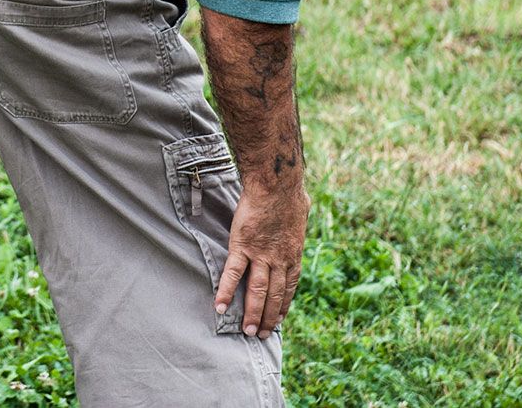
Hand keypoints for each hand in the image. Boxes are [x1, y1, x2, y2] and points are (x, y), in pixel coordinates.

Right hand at [215, 180, 308, 338]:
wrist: (276, 186)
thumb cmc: (288, 196)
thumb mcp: (301, 217)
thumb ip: (295, 226)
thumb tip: (301, 212)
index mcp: (293, 257)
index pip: (289, 289)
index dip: (282, 307)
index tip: (278, 320)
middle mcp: (279, 261)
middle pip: (274, 296)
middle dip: (268, 318)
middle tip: (261, 334)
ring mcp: (261, 255)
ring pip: (257, 291)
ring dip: (252, 313)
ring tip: (246, 330)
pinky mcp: (243, 246)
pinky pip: (233, 273)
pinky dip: (226, 291)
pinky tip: (220, 306)